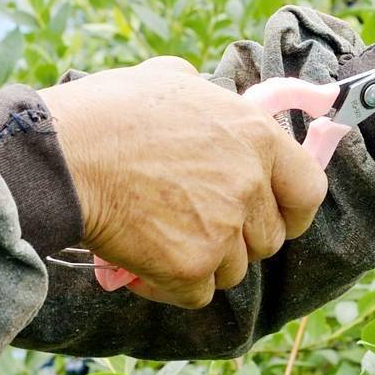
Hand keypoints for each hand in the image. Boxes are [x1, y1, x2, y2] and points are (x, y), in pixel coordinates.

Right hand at [41, 58, 326, 308]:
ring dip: (200, 264)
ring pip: (231, 271)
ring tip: (158, 240)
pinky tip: (140, 266)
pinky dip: (170, 288)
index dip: (292, 211)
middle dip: (234, 240)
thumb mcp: (169, 79)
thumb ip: (202, 93)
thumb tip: (200, 89)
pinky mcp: (191, 267)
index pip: (310, 191)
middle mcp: (250, 184)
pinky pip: (196, 295)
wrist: (64, 155)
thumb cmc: (107, 113)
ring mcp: (224, 229)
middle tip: (191, 226)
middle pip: (267, 239)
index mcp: (256, 136)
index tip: (274, 217)